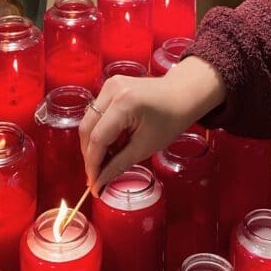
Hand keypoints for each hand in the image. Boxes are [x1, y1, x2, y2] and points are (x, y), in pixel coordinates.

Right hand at [79, 56, 224, 193]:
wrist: (183, 94)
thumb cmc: (171, 119)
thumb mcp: (146, 146)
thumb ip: (119, 164)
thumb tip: (99, 183)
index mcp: (124, 103)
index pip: (97, 139)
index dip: (93, 165)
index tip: (94, 185)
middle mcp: (112, 90)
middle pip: (87, 128)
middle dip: (90, 155)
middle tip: (97, 177)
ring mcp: (110, 85)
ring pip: (89, 120)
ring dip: (94, 144)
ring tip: (106, 162)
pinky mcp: (110, 86)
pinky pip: (96, 113)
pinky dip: (100, 131)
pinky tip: (111, 145)